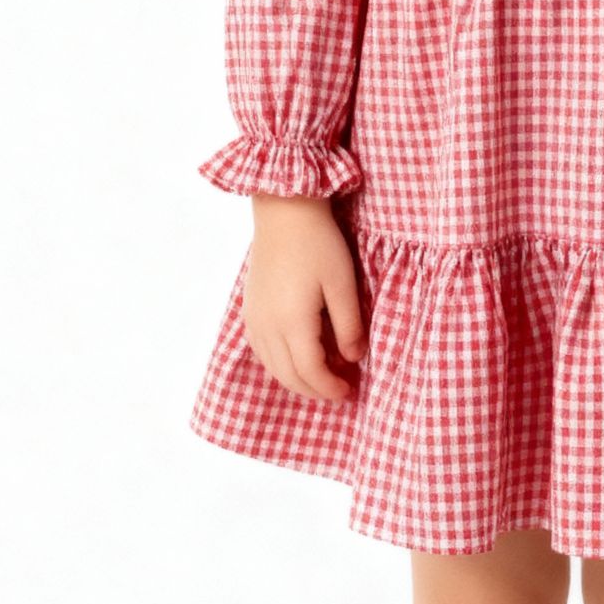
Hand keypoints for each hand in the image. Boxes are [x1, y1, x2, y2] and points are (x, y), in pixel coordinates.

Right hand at [239, 194, 368, 404]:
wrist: (284, 211)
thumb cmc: (318, 243)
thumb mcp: (343, 283)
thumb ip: (348, 325)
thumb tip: (353, 358)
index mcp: (292, 323)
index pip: (310, 372)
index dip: (329, 388)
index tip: (350, 391)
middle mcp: (267, 327)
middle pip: (289, 376)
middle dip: (314, 390)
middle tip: (339, 391)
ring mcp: (254, 318)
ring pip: (273, 367)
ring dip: (296, 379)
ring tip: (322, 377)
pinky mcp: (249, 308)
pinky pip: (262, 351)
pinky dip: (280, 364)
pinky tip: (296, 357)